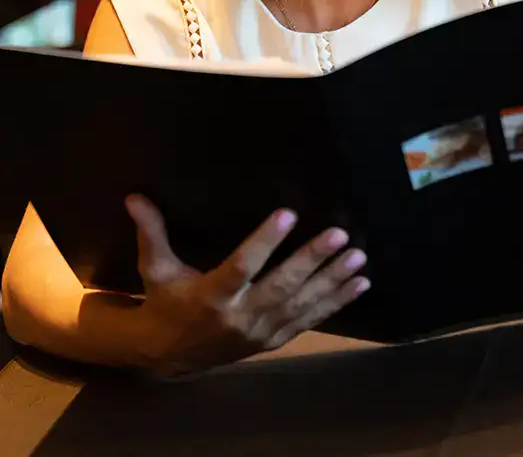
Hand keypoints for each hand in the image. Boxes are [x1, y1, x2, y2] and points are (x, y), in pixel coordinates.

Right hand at [124, 195, 369, 374]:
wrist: (168, 355)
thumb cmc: (164, 301)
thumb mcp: (155, 268)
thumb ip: (151, 232)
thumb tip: (135, 196)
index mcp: (210, 295)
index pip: (241, 266)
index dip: (265, 241)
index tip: (288, 214)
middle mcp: (239, 315)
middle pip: (281, 286)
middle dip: (312, 261)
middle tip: (339, 234)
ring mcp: (260, 331)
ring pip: (302, 305)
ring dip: (333, 281)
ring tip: (358, 257)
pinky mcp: (275, 340)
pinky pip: (310, 320)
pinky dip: (336, 303)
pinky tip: (360, 283)